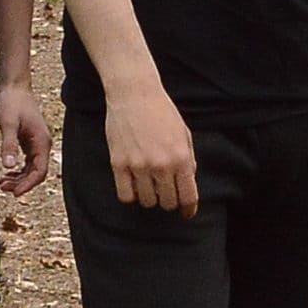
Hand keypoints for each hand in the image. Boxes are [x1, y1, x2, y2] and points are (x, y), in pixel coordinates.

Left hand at [0, 79, 54, 197]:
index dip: (28, 185)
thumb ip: (9, 145)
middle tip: (3, 187)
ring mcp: (37, 143)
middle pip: (37, 173)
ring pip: (32, 169)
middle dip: (22, 183)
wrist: (15, 88)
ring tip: (2, 182)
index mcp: (41, 142)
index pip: (40, 171)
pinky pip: (28, 162)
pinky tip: (7, 173)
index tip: (14, 193)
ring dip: (19, 178)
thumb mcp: (8, 124)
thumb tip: (8, 166)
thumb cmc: (12, 103)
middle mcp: (42, 144)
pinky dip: (18, 170)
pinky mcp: (30, 141)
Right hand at [99, 85, 199, 215]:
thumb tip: (188, 183)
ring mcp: (138, 166)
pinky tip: (134, 186)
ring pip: (147, 202)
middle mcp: (161, 165)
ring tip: (150, 187)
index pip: (188, 197)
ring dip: (151, 198)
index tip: (187, 214)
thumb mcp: (184, 134)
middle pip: (168, 203)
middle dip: (170, 202)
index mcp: (181, 158)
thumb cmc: (162, 112)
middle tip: (167, 194)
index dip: (189, 210)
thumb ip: (188, 160)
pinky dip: (131, 196)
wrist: (135, 93)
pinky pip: (125, 195)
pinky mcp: (119, 164)